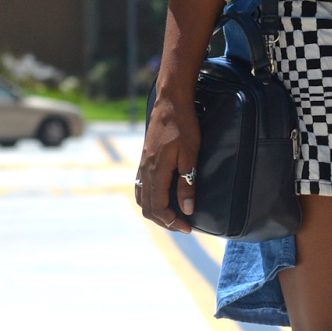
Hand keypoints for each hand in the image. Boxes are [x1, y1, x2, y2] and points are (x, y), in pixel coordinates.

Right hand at [135, 91, 200, 232]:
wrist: (170, 103)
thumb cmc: (183, 126)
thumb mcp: (190, 155)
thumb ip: (187, 183)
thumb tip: (186, 209)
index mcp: (156, 172)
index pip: (158, 208)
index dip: (172, 221)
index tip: (188, 227)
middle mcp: (145, 171)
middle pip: (148, 208)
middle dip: (164, 221)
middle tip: (182, 225)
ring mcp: (143, 166)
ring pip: (142, 199)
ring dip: (155, 212)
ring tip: (172, 216)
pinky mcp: (144, 160)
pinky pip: (140, 187)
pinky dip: (149, 199)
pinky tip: (161, 199)